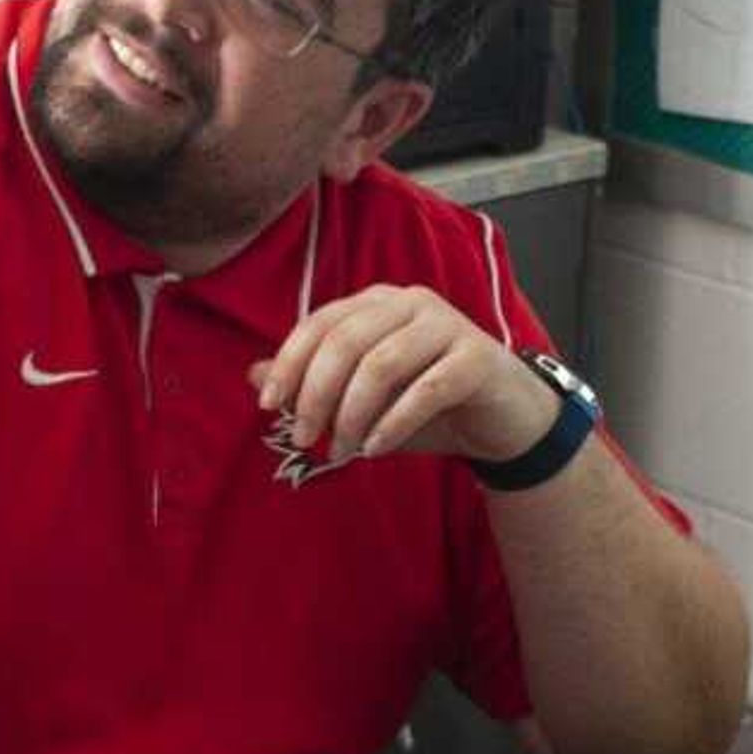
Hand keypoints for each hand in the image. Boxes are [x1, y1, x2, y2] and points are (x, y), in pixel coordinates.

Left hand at [252, 286, 555, 473]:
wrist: (500, 420)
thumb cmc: (424, 406)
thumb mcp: (361, 399)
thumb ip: (312, 382)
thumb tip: (252, 375)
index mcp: (376, 303)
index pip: (320, 323)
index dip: (289, 363)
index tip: (270, 406)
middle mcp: (410, 302)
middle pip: (345, 342)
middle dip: (317, 394)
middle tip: (304, 438)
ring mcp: (447, 325)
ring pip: (381, 364)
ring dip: (352, 414)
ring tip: (341, 451)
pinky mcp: (476, 357)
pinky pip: (425, 390)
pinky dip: (392, 423)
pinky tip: (374, 449)